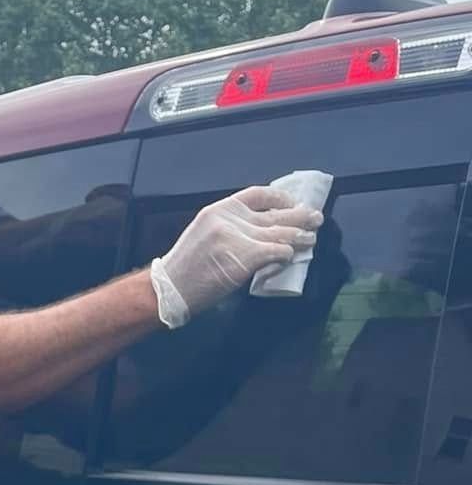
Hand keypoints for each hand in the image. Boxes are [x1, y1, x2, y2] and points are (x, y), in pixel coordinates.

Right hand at [150, 187, 323, 327]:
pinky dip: (287, 254)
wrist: (169, 290)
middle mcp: (230, 219)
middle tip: (315, 218)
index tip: (292, 204)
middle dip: (298, 216)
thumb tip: (261, 231)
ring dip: (300, 236)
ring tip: (311, 238)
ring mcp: (238, 237)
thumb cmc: (186, 269)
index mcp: (219, 210)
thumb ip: (230, 228)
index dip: (280, 198)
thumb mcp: (204, 235)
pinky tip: (291, 257)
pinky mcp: (245, 257)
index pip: (257, 194)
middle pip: (274, 214)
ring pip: (280, 233)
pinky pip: (277, 252)